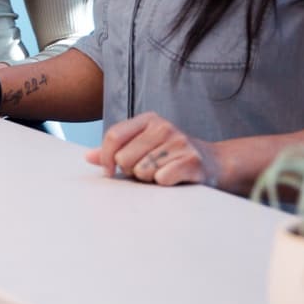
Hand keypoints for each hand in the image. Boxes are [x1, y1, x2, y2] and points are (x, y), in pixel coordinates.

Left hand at [85, 111, 219, 186]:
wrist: (216, 163)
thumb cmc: (171, 156)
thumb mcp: (144, 146)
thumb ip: (116, 150)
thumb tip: (87, 157)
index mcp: (148, 119)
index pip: (114, 136)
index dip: (106, 158)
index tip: (110, 172)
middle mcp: (163, 126)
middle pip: (125, 158)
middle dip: (132, 171)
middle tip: (148, 170)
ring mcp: (179, 142)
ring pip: (142, 172)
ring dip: (149, 179)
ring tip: (163, 173)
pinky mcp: (192, 161)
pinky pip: (161, 179)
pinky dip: (164, 184)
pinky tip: (174, 179)